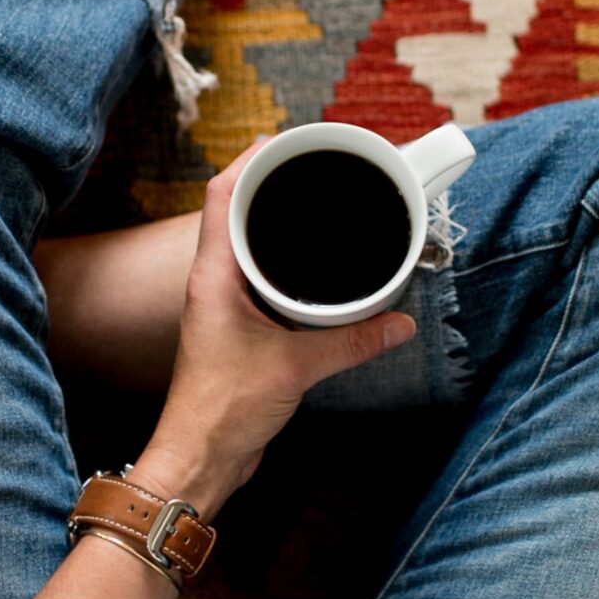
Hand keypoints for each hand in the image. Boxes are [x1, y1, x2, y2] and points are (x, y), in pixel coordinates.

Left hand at [131, 141, 415, 516]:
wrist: (200, 457)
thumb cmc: (225, 410)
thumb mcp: (297, 367)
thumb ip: (352, 341)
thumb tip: (399, 322)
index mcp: (214, 274)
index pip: (222, 193)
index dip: (251, 159)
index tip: (288, 141)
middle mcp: (214, 280)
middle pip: (234, 209)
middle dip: (270, 183)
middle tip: (313, 166)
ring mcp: (223, 303)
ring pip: (246, 243)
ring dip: (275, 221)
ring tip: (316, 204)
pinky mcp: (238, 327)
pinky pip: (260, 278)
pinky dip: (285, 262)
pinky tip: (315, 267)